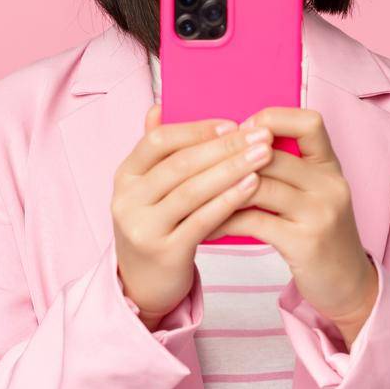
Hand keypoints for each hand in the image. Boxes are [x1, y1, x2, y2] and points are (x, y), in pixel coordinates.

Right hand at [113, 103, 275, 329]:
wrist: (145, 282)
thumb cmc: (158, 223)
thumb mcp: (149, 187)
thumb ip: (156, 149)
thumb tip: (159, 106)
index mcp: (125, 176)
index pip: (157, 142)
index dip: (196, 130)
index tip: (233, 123)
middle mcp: (127, 200)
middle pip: (180, 165)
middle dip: (225, 147)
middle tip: (262, 135)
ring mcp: (142, 228)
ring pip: (192, 192)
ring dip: (232, 170)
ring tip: (265, 155)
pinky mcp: (164, 252)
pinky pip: (201, 221)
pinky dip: (229, 201)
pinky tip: (253, 186)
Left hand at [212, 107, 378, 347]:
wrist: (347, 283)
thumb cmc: (321, 235)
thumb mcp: (315, 195)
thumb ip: (288, 171)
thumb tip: (236, 144)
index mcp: (331, 166)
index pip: (308, 122)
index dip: (272, 119)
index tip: (241, 132)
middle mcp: (330, 184)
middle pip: (271, 154)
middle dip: (228, 157)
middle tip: (195, 164)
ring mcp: (320, 212)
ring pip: (258, 185)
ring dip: (219, 190)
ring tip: (192, 195)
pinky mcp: (305, 242)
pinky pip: (253, 222)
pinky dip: (223, 221)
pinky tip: (206, 227)